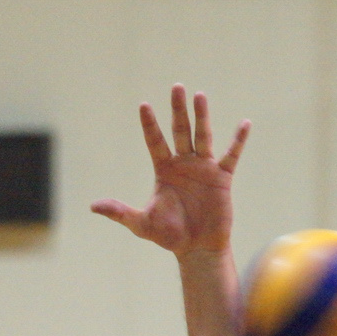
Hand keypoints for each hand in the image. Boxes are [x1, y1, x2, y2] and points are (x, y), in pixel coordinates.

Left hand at [91, 84, 249, 256]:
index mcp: (164, 170)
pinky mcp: (221, 177)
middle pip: (179, 131)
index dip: (150, 124)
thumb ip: (119, 212)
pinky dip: (237, 140)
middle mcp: (183, 164)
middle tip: (176, 87)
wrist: (197, 248)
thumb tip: (93, 206)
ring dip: (202, 116)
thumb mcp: (141, 223)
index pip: (155, 141)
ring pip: (202, 136)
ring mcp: (203, 168)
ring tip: (199, 95)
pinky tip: (244, 124)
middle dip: (177, 110)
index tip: (143, 105)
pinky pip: (230, 155)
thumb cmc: (169, 236)